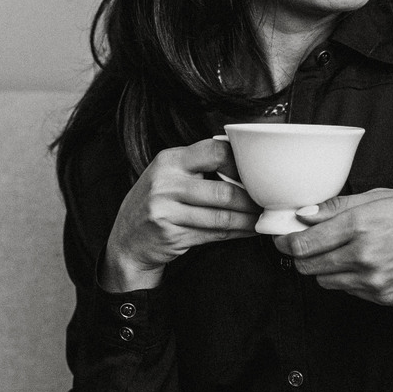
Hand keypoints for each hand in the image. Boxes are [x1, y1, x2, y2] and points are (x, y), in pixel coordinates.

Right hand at [101, 137, 259, 290]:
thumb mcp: (168, 175)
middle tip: (266, 202)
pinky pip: (213, 234)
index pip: (214, 151)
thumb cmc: (155, 204)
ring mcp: (166, 210)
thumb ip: (198, 166)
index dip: (239, 162)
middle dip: (250, 199)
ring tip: (260, 218)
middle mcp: (166, 183)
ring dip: (247, 220)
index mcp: (169, 160)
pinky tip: (246, 230)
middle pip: (222, 190)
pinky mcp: (172, 234)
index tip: (254, 172)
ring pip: (220, 216)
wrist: (126, 240)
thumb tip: (243, 163)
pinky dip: (235, 233)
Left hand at [275, 188, 392, 303]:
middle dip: (298, 256)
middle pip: (306, 266)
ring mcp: (372, 280)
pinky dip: (345, 277)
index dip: (285, 242)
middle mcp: (363, 256)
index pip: (302, 243)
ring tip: (337, 251)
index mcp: (360, 225)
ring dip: (321, 267)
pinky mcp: (380, 296)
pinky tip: (360, 262)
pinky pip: (347, 289)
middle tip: (302, 245)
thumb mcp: (382, 197)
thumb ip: (338, 207)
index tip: (282, 237)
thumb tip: (304, 214)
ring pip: (324, 280)